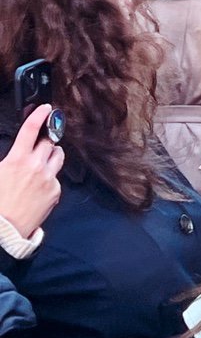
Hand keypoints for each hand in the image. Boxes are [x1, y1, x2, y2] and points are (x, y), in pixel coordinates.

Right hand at [0, 106, 62, 237]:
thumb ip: (9, 159)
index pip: (30, 129)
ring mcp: (48, 178)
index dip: (39, 115)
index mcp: (16, 160)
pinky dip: (50, 178)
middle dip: (44, 140)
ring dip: (51, 155)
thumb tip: (16, 152)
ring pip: (58, 156)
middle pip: (49, 141)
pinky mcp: (55, 191)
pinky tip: (39, 187)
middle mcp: (35, 166)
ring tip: (41, 163)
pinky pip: (56, 177)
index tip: (45, 107)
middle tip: (39, 145)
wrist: (4, 230)